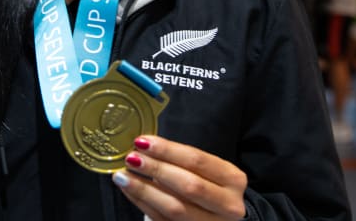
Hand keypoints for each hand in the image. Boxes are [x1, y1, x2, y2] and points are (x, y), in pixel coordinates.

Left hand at [112, 135, 246, 220]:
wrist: (222, 217)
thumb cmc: (211, 187)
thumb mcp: (208, 171)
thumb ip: (181, 160)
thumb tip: (144, 147)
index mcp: (232, 179)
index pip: (197, 160)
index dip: (167, 150)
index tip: (142, 142)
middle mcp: (228, 204)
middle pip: (189, 185)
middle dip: (156, 170)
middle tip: (131, 159)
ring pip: (175, 207)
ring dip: (144, 190)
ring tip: (123, 176)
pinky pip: (163, 220)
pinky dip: (143, 203)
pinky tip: (130, 191)